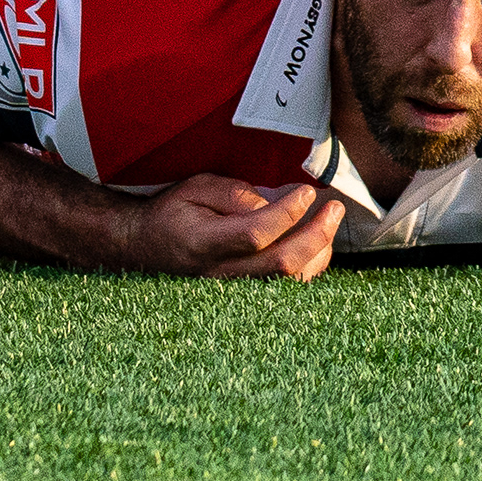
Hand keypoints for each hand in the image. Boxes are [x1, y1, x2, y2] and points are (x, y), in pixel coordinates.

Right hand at [125, 173, 344, 280]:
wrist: (147, 247)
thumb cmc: (173, 212)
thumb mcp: (194, 188)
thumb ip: (231, 194)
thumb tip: (270, 203)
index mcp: (204, 243)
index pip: (254, 234)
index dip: (286, 214)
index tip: (307, 191)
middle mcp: (221, 273)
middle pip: (280, 265)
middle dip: (316, 235)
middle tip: (334, 207)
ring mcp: (234, 289)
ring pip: (288, 281)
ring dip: (318, 252)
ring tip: (329, 221)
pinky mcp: (245, 293)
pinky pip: (286, 286)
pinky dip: (309, 265)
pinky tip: (318, 241)